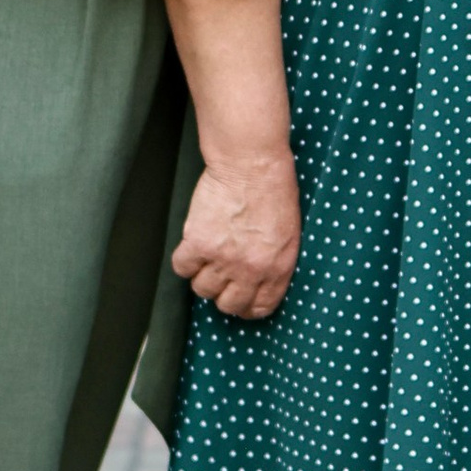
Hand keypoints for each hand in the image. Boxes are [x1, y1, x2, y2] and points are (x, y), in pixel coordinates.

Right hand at [173, 147, 300, 321]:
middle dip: (223, 294)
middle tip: (220, 277)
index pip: (259, 307)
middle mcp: (250, 270)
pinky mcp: (198, 243)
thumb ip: (274, 262)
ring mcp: (223, 258)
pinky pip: (182, 268)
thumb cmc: (274, 189)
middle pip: (228, 305)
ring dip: (202, 276)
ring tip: (208, 256)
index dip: (247, 306)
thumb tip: (258, 281)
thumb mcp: (289, 233)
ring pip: (202, 289)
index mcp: (278, 268)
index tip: (240, 298)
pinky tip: (193, 245)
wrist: (252, 163)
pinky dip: (185, 260)